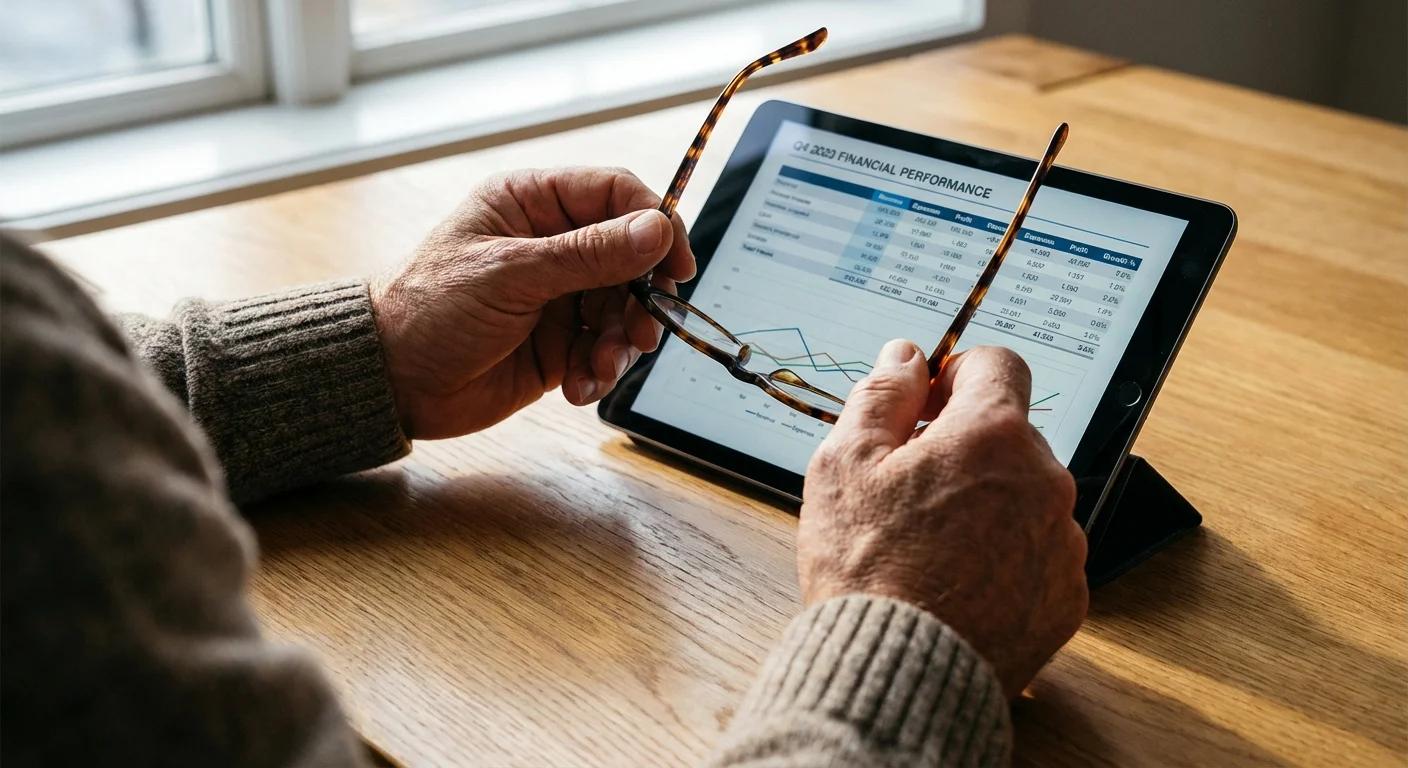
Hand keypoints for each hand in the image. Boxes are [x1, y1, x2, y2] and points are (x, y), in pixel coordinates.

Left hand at [370, 167, 694, 438]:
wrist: (393, 382)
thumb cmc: (429, 310)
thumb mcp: (512, 274)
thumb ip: (589, 254)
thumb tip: (656, 230)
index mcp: (532, 204)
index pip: (616, 194)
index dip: (655, 224)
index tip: (676, 265)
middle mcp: (551, 244)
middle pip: (632, 258)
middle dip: (642, 298)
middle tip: (642, 331)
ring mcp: (558, 295)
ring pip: (625, 309)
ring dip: (622, 343)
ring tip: (600, 368)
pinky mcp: (561, 342)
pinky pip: (605, 350)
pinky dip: (600, 371)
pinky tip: (578, 387)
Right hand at [798, 341, 1086, 698]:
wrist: (900, 675)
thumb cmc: (866, 570)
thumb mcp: (844, 464)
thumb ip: (881, 396)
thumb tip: (905, 356)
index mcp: (992, 436)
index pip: (998, 365)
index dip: (956, 375)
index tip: (927, 405)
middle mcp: (1045, 481)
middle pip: (1010, 436)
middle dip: (964, 449)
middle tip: (908, 488)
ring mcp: (1062, 543)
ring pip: (1026, 497)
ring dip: (987, 504)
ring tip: (929, 548)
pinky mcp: (1066, 598)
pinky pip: (1037, 556)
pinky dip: (1004, 559)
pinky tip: (956, 584)